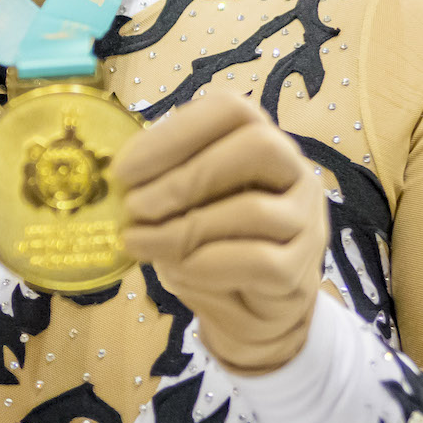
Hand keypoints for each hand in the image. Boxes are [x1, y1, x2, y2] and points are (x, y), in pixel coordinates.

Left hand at [111, 90, 326, 374]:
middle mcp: (293, 172)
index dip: (175, 133)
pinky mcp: (300, 270)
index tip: (124, 169)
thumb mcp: (178, 209)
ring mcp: (305, 220)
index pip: (232, 110)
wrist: (247, 312)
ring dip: (185, 229)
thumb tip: (117, 182)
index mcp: (259, 142)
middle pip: (257, 147)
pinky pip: (259, 260)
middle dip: (186, 177)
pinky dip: (207, 265)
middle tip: (135, 207)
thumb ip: (159, 186)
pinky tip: (175, 270)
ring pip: (255, 210)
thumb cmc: (208, 247)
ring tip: (140, 243)